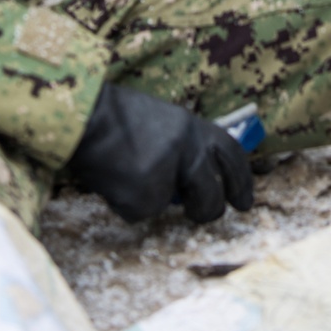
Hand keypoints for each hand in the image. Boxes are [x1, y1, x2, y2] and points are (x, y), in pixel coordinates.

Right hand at [67, 84, 254, 223]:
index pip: (231, 155)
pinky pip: (139, 211)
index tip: (245, 201)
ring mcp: (167, 174)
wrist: (85, 117)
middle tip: (201, 214)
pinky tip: (113, 179)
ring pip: (173, 206)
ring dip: (159, 202)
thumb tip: (187, 183)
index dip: (242, 180)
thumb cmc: (117, 117)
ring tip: (135, 182)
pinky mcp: (144, 197)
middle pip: (212, 193)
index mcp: (191, 127)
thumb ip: (181, 146)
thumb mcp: (160, 120)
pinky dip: (126, 202)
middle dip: (208, 210)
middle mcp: (187, 149)